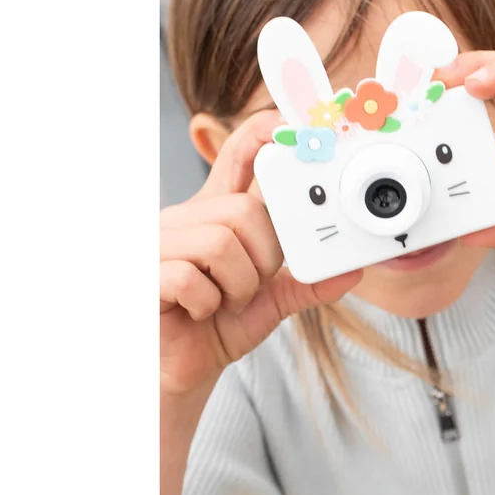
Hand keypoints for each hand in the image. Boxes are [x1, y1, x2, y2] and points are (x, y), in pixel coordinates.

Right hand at [160, 110, 361, 397]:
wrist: (176, 370)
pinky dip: (207, 303)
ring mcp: (161, 243)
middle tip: (251, 282)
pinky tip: (197, 311)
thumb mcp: (269, 302)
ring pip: (222, 241)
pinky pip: (192, 277)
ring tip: (224, 301)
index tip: (289, 123)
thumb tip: (350, 271)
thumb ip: (305, 284)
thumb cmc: (215, 326)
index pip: (238, 156)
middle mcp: (188, 219)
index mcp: (217, 215)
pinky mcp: (144, 272)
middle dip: (262, 255)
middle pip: (243, 210)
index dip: (262, 133)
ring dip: (237, 285)